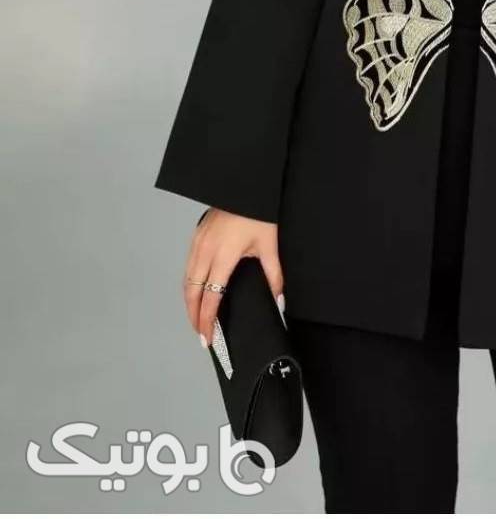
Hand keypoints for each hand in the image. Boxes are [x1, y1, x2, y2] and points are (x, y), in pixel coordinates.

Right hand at [184, 208, 282, 346]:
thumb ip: (274, 276)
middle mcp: (205, 251)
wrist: (246, 186)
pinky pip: (188, 266)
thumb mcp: (270, 245)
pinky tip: (197, 291)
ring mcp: (198, 242)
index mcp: (223, 256)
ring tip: (198, 317)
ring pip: (187, 280)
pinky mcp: (197, 235)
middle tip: (202, 334)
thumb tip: (279, 301)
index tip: (208, 337)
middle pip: (192, 293)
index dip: (207, 320)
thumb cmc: (259, 212)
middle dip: (194, 316)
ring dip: (190, 302)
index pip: (211, 298)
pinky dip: (190, 284)